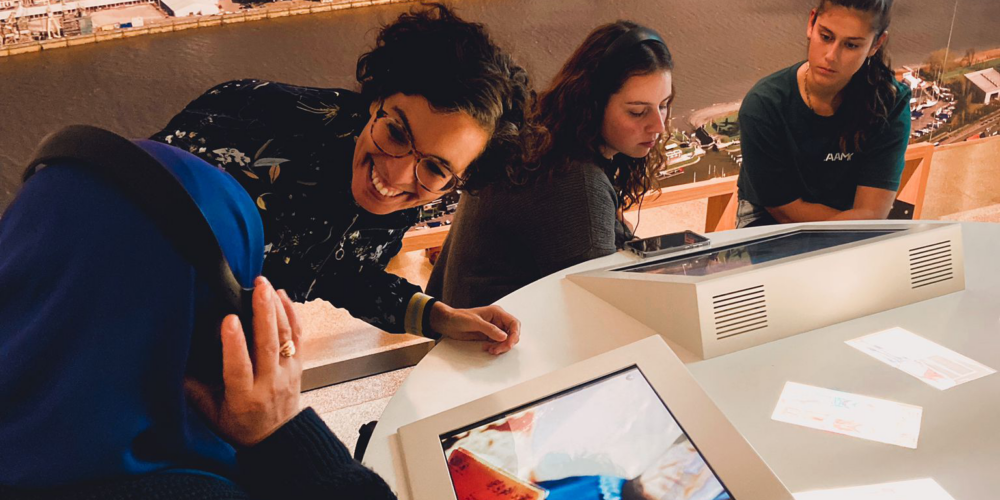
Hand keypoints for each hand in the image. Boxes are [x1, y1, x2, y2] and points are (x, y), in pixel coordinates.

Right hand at [185, 276, 303, 446]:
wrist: (276, 438)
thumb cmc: (241, 426)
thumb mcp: (211, 414)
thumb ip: (194, 390)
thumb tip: (175, 365)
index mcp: (244, 396)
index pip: (239, 366)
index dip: (233, 342)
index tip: (227, 319)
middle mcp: (268, 382)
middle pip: (267, 344)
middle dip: (262, 313)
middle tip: (257, 288)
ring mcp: (286, 372)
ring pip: (284, 336)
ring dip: (276, 308)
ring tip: (267, 287)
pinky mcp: (297, 364)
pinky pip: (297, 336)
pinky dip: (291, 313)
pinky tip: (283, 296)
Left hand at [429, 302, 520, 354]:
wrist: (448, 323)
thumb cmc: (459, 317)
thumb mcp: (474, 322)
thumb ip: (489, 329)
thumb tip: (503, 336)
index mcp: (497, 313)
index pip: (513, 323)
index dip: (514, 334)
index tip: (509, 343)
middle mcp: (497, 320)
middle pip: (512, 333)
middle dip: (507, 343)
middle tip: (498, 349)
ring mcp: (493, 329)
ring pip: (506, 340)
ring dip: (501, 347)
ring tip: (491, 349)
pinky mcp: (489, 336)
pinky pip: (498, 344)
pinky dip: (495, 348)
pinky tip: (487, 348)